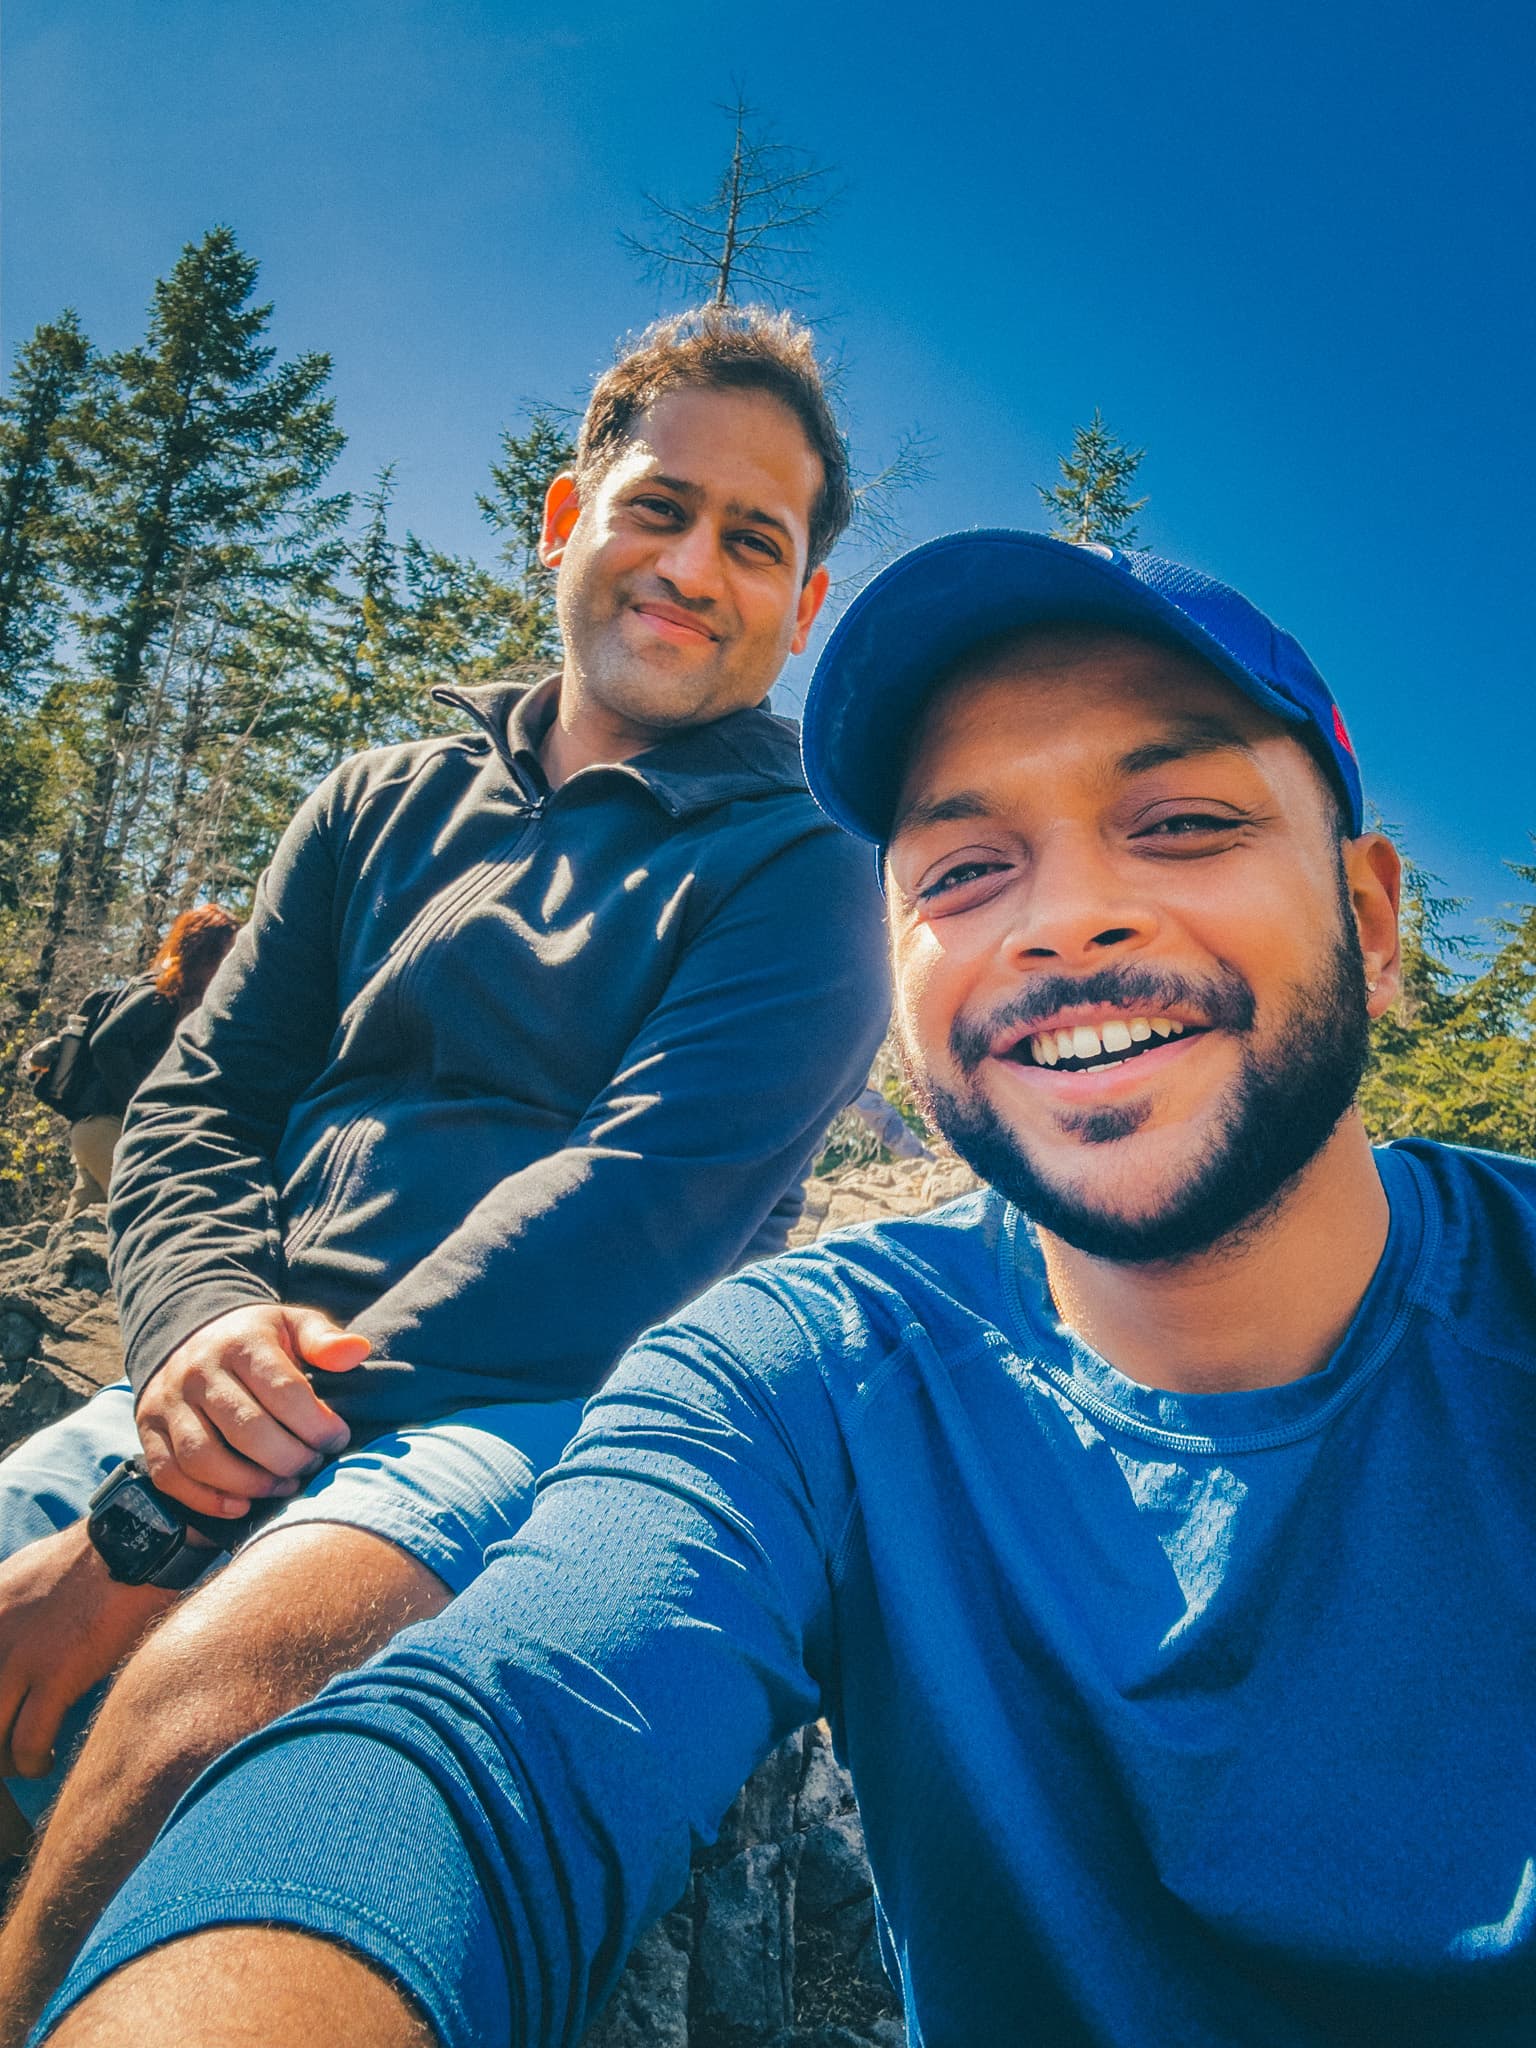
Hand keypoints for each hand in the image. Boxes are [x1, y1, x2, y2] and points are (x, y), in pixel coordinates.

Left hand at [0, 1521, 173, 1778]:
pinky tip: (47, 1759)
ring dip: (4, 1758)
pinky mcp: (56, 1675)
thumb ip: (2, 1609)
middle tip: (5, 1742)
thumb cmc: (91, 1558)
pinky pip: (28, 1742)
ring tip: (21, 1760)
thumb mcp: (23, 1572)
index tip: (2, 1708)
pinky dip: (33, 1761)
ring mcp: (20, 1655)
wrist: (137, 1542)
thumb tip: (2, 1639)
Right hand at [136, 1303, 368, 1517]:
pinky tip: (241, 1505)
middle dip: (288, 1458)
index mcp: (241, 1343)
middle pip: (245, 1429)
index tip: (337, 1439)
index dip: (316, 1424)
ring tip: (284, 1486)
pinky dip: (204, 1499)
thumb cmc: (256, 1339)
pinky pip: (169, 1474)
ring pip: (203, 1457)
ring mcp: (168, 1402)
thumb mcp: (292, 1324)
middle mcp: (199, 1371)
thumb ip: (324, 1338)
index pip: (283, 1391)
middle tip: (312, 1466)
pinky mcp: (147, 1430)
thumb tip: (357, 1352)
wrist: (191, 1334)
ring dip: (249, 1483)